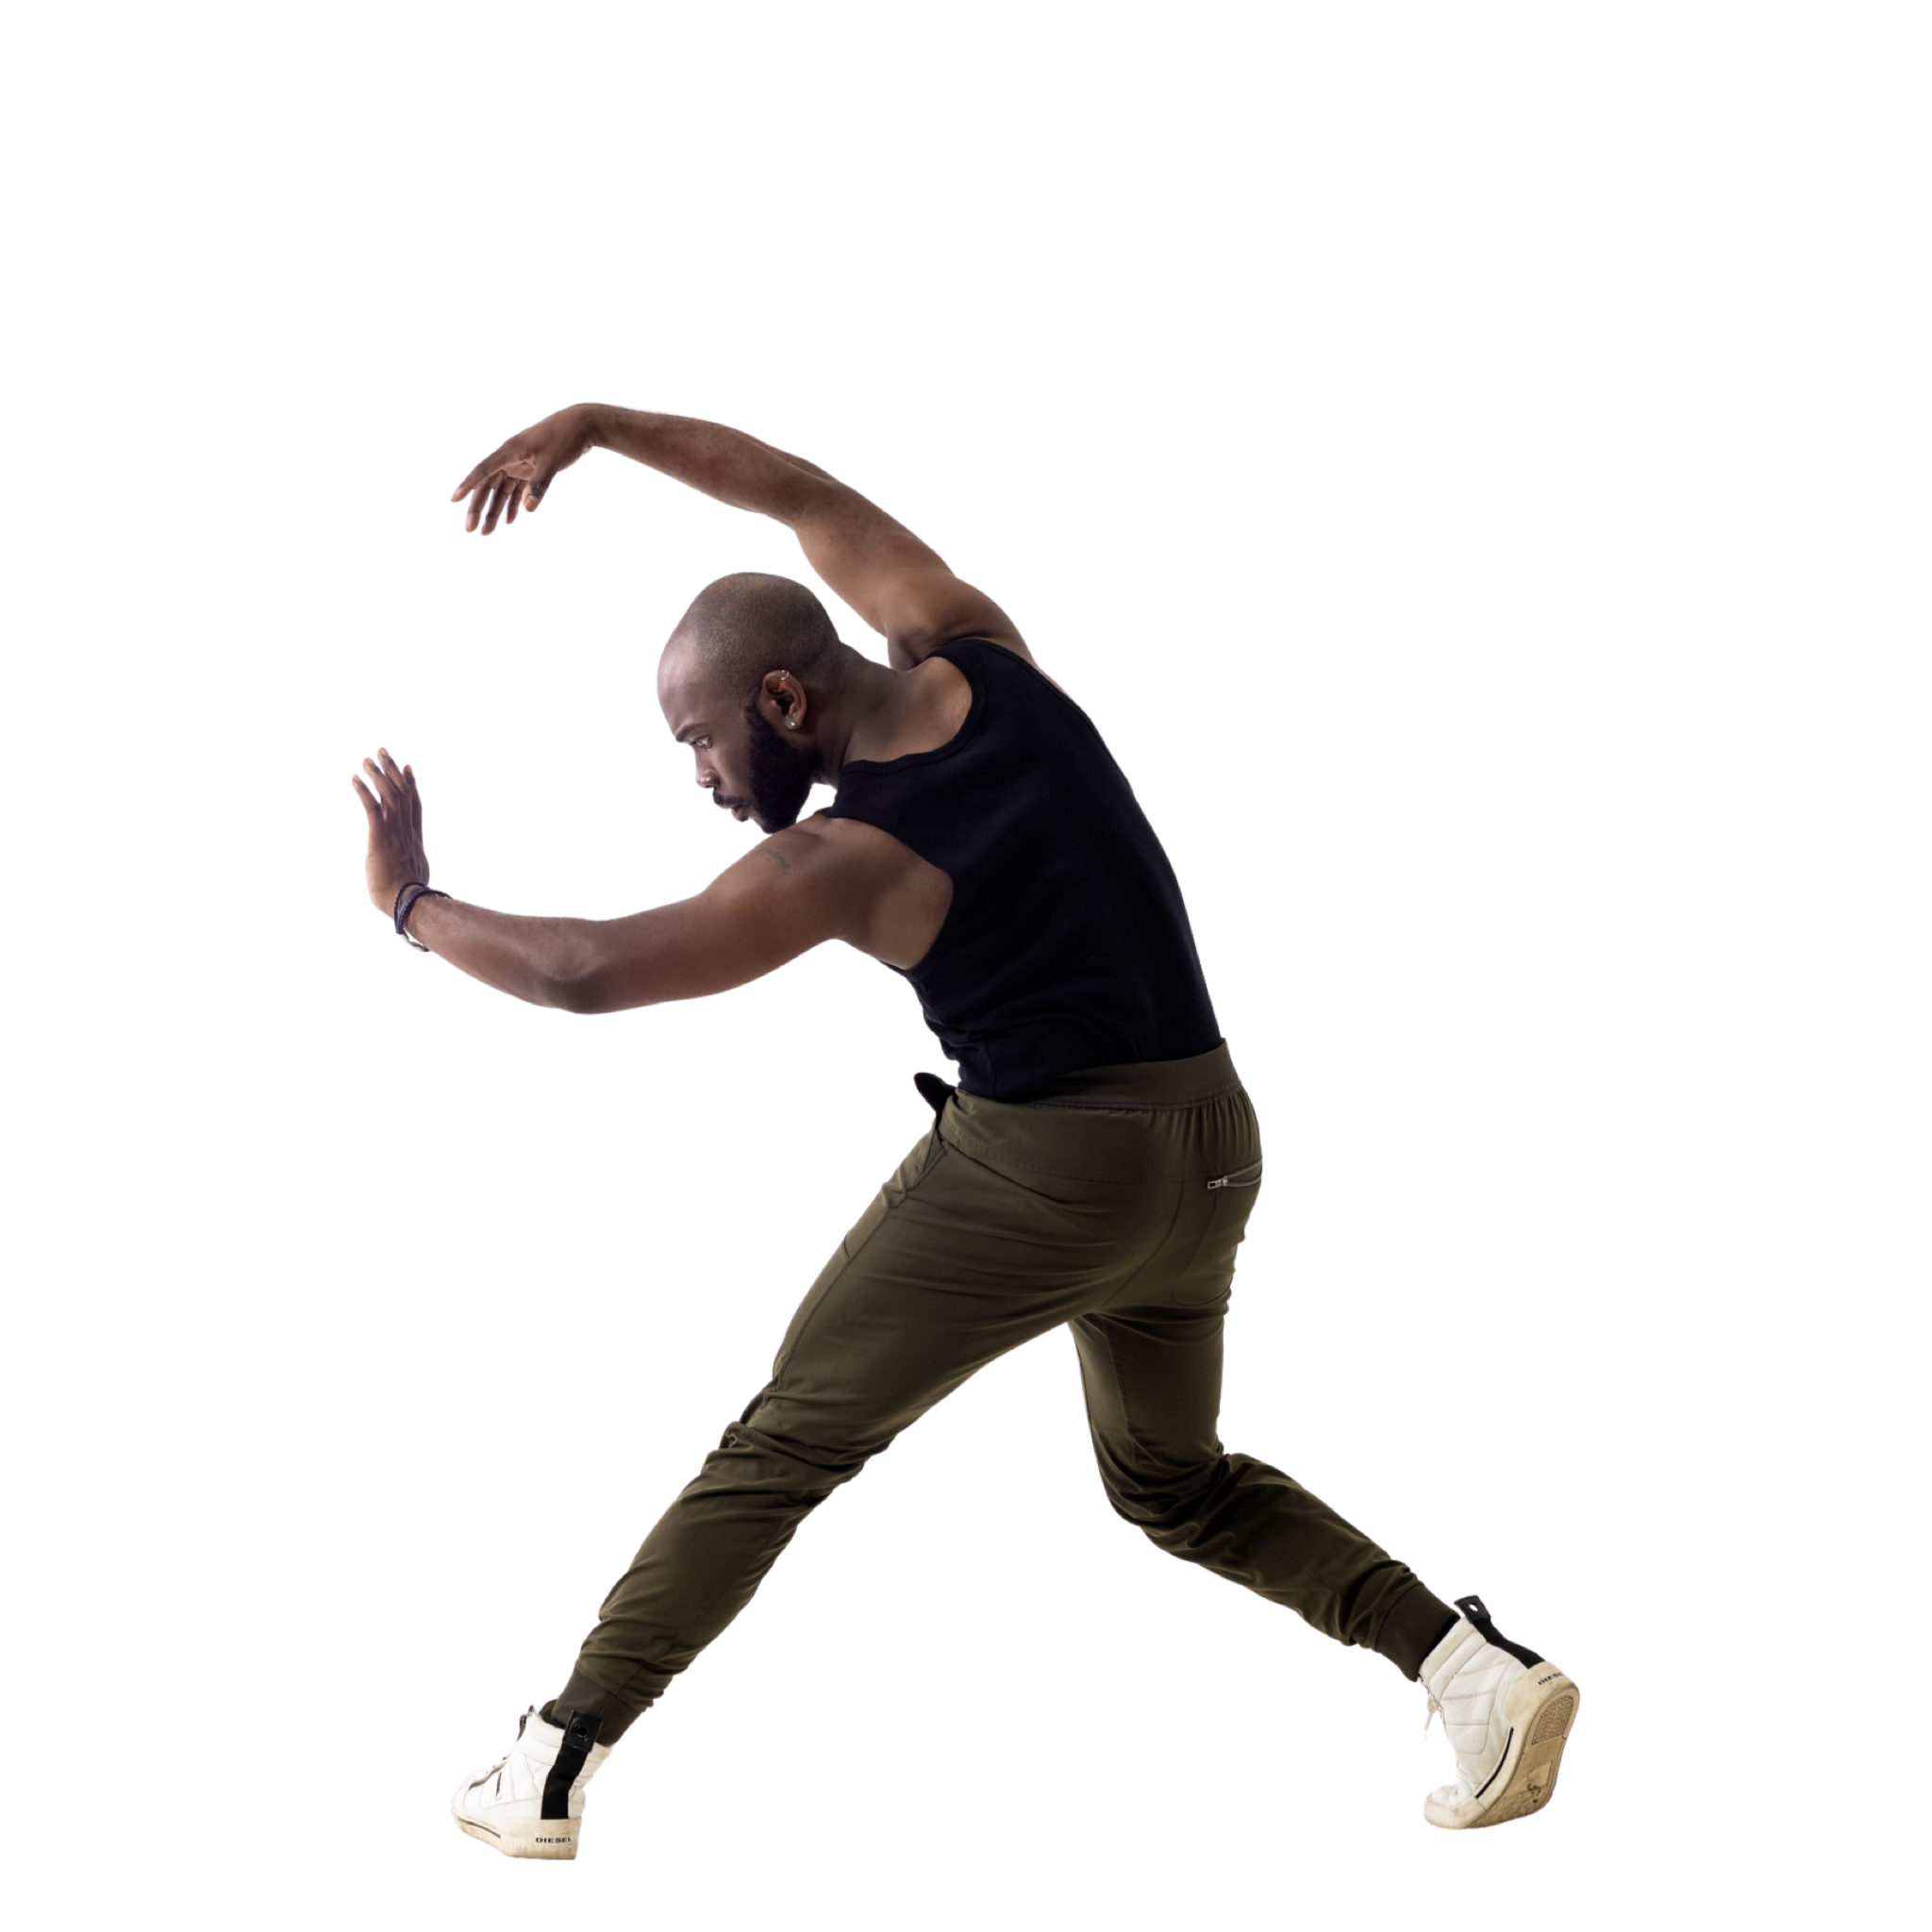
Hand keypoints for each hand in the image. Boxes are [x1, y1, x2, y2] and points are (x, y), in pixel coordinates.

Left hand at [352, 748, 430, 914]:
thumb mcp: (414, 878)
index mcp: (415, 840)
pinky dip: (364, 791)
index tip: (407, 768)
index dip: (411, 785)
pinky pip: (372, 808)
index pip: (414, 805)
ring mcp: (394, 833)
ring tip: (367, 759)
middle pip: (403, 793)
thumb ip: (412, 869)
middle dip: (392, 770)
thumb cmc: (408, 898)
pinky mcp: (379, 837)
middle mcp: (406, 831)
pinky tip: (354, 778)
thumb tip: (414, 875)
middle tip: (383, 752)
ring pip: (389, 795)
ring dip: (377, 774)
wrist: (406, 902)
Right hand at [450, 403, 602, 533]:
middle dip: (479, 508)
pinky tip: (510, 520)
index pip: (483, 471)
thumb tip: (528, 509)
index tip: (454, 500)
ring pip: (501, 490)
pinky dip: (513, 504)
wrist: (582, 425)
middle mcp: (510, 457)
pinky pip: (516, 489)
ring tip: (488, 532)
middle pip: (488, 485)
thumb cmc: (565, 438)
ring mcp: (520, 463)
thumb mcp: (553, 462)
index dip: (467, 485)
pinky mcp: (531, 468)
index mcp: (509, 451)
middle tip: (471, 529)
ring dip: (495, 510)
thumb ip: (540, 485)